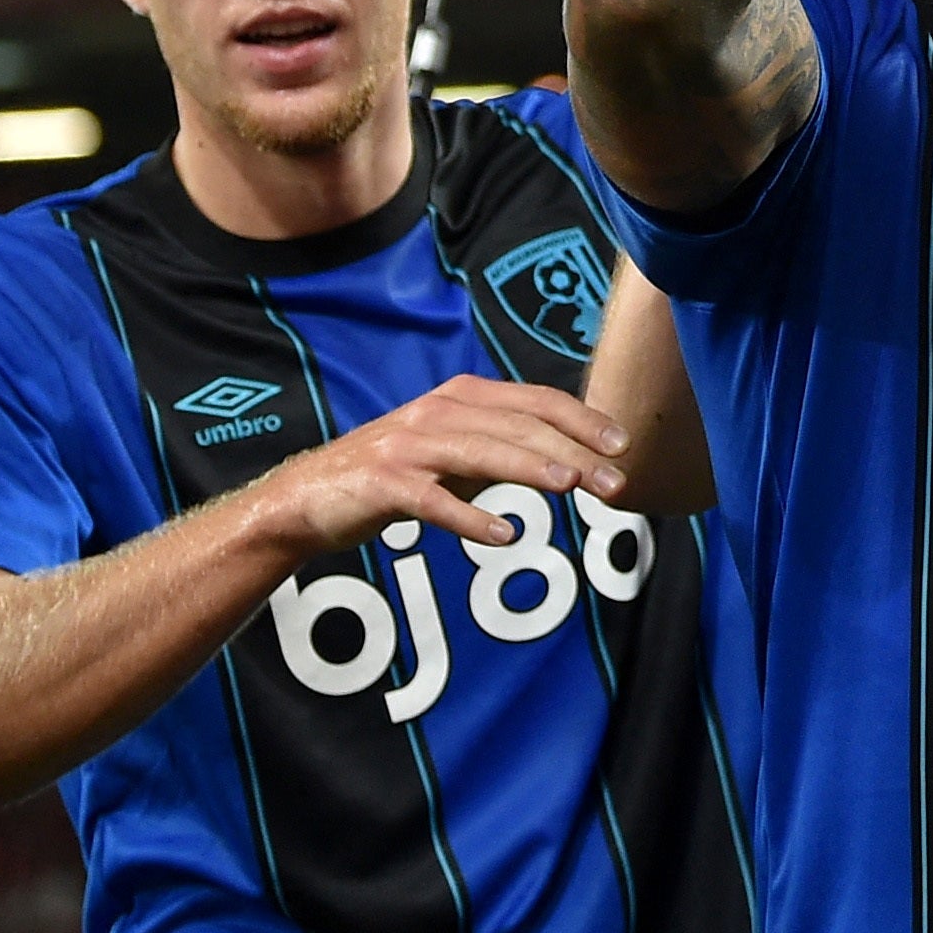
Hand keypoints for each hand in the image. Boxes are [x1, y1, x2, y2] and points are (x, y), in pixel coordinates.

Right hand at [251, 377, 630, 558]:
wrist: (308, 496)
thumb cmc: (395, 472)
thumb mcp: (455, 449)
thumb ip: (505, 447)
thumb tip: (575, 460)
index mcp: (462, 396)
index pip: (537, 401)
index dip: (583, 421)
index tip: (624, 445)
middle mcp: (438, 411)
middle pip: (519, 427)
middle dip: (573, 452)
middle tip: (615, 482)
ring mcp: (408, 446)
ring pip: (482, 453)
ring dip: (531, 469)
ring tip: (571, 487)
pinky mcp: (382, 484)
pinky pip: (433, 501)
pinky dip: (469, 517)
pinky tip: (504, 536)